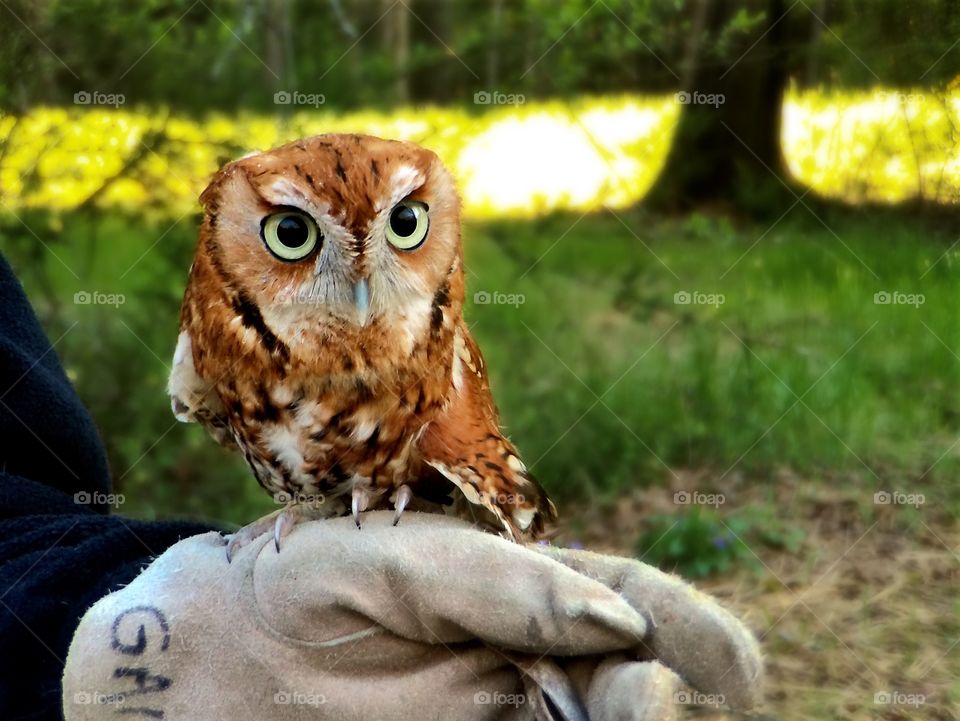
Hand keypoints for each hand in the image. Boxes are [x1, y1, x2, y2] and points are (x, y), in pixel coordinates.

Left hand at [62, 513, 761, 719]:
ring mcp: (500, 715)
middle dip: (650, 705)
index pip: (631, 604)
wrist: (225, 655)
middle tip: (644, 712)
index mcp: (525, 589)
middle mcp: (528, 657)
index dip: (692, 632)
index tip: (737, 673)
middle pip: (624, 686)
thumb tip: (615, 617)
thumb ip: (503, 583)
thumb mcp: (399, 561)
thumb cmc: (308, 579)